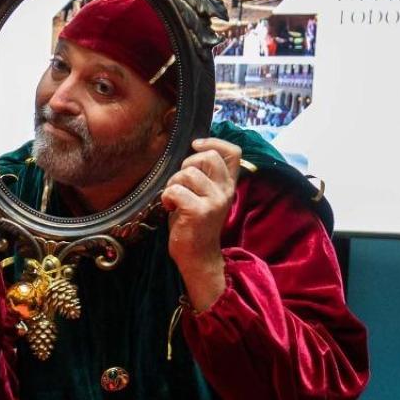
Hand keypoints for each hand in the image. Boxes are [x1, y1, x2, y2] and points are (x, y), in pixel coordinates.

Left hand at [160, 138, 241, 309]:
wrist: (197, 257)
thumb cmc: (194, 224)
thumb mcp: (205, 196)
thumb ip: (204, 176)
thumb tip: (191, 152)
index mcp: (229, 185)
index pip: (233, 152)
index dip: (214, 142)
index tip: (196, 146)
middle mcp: (225, 191)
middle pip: (208, 156)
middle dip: (186, 165)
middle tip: (180, 184)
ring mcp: (214, 201)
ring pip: (187, 173)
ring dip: (173, 184)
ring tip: (174, 200)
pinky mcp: (199, 212)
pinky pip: (175, 190)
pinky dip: (166, 197)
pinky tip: (170, 209)